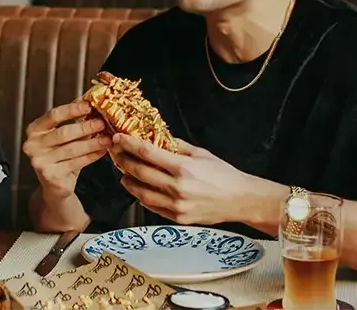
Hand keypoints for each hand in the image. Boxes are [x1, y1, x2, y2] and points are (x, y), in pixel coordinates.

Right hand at [23, 101, 112, 199]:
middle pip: (63, 133)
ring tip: (106, 139)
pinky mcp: (50, 175)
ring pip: (72, 149)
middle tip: (101, 123)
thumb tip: (93, 106)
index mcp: (35, 130)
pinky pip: (76, 163)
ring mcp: (40, 161)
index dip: (72, 110)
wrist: (54, 184)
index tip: (88, 106)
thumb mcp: (62, 136)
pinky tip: (101, 151)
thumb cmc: (59, 156)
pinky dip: (91, 156)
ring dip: (92, 143)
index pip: (54, 115)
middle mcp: (33, 145)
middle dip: (85, 127)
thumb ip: (73, 122)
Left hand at [112, 134, 248, 224]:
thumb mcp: (201, 154)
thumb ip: (177, 146)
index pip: (147, 153)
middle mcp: (177, 187)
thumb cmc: (224, 175)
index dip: (129, 144)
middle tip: (116, 154)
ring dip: (128, 181)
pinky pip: (152, 207)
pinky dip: (142, 197)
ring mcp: (176, 205)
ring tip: (123, 173)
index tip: (118, 138)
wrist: (240, 200)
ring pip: (141, 193)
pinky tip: (139, 189)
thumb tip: (157, 139)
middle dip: (123, 161)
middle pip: (140, 172)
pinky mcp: (177, 218)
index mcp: (183, 167)